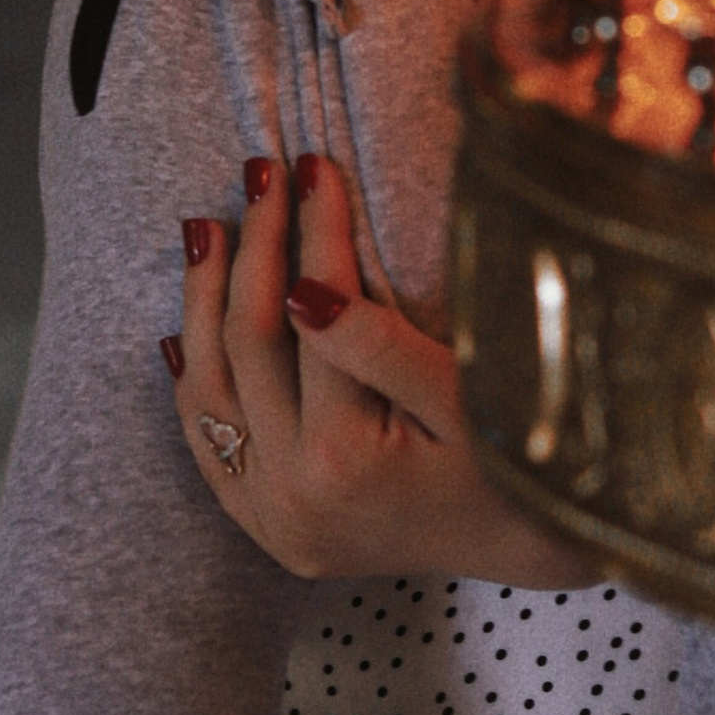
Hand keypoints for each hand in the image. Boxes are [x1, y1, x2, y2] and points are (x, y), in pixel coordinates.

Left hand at [166, 150, 603, 587]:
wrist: (533, 545)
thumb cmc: (519, 463)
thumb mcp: (464, 396)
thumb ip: (380, 346)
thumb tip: (303, 289)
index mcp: (344, 458)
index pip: (311, 312)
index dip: (312, 231)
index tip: (314, 168)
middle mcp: (292, 496)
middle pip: (248, 344)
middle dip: (254, 248)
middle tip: (261, 174)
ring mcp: (273, 520)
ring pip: (210, 392)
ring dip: (202, 303)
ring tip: (207, 229)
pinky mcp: (270, 531)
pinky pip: (210, 449)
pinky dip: (194, 386)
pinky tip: (181, 334)